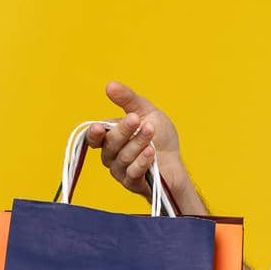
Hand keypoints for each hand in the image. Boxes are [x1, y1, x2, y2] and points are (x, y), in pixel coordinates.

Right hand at [82, 81, 189, 202]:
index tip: (99, 127)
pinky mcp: (132, 183)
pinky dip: (142, 161)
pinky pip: (132, 173)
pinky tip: (151, 151)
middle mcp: (111, 156)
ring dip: (138, 142)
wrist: (176, 162)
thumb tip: (110, 85)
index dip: (94, 134)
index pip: (94, 138)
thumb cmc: (160, 138)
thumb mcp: (147, 112)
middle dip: (124, 130)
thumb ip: (128, 100)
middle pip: (110, 144)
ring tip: (151, 131)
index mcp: (110, 138)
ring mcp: (120, 171)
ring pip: (123, 157)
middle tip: (136, 119)